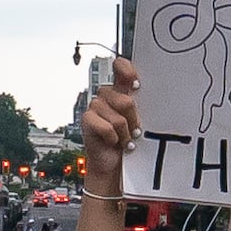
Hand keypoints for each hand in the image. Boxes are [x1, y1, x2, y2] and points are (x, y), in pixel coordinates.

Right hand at [76, 57, 134, 188]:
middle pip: (125, 100)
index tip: (136, 85)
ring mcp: (95, 107)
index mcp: (120, 91)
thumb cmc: (126, 140)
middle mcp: (107, 96)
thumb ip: (139, 103)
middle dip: (132, 119)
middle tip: (133, 130)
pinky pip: (107, 127)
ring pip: (118, 117)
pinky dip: (114, 138)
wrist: (113, 163)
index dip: (128, 71)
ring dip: (124, 132)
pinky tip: (113, 141)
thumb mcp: (137, 119)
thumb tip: (142, 93)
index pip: (121, 67)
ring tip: (124, 138)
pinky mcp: (87, 120)